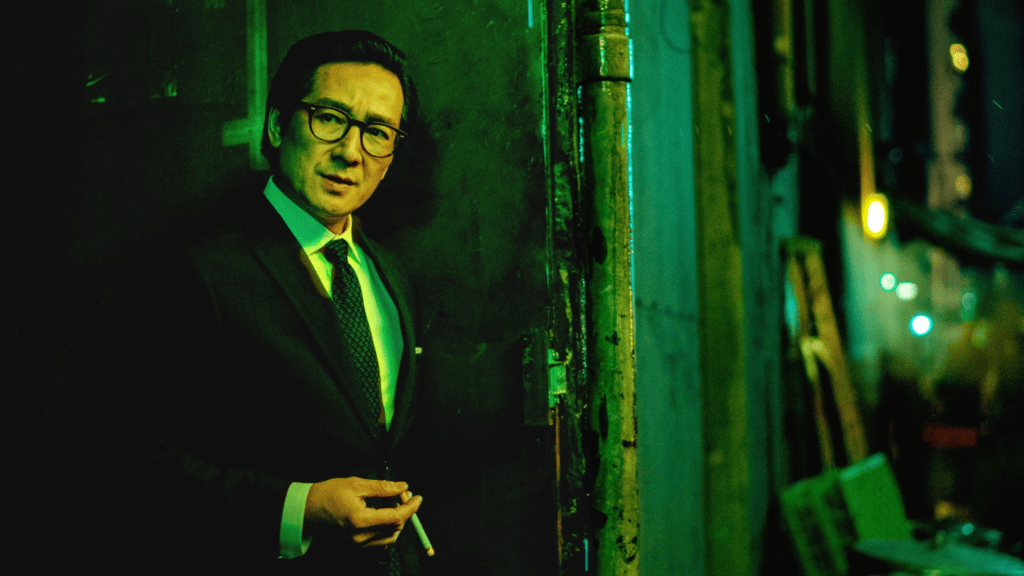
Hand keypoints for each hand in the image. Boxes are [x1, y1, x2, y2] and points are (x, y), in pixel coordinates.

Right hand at [305, 477, 422, 547]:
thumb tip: (403, 487)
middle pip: (395, 528)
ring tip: (394, 504)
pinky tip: (385, 515)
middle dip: (405, 511)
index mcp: (360, 520)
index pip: (395, 517)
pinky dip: (388, 529)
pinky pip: (380, 541)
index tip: (418, 497)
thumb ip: (382, 487)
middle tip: (403, 494)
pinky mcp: (356, 546)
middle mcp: (360, 537)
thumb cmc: (328, 493)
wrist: (307, 509)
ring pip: (390, 537)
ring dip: (398, 521)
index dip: (410, 507)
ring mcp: (358, 544)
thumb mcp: (356, 484)